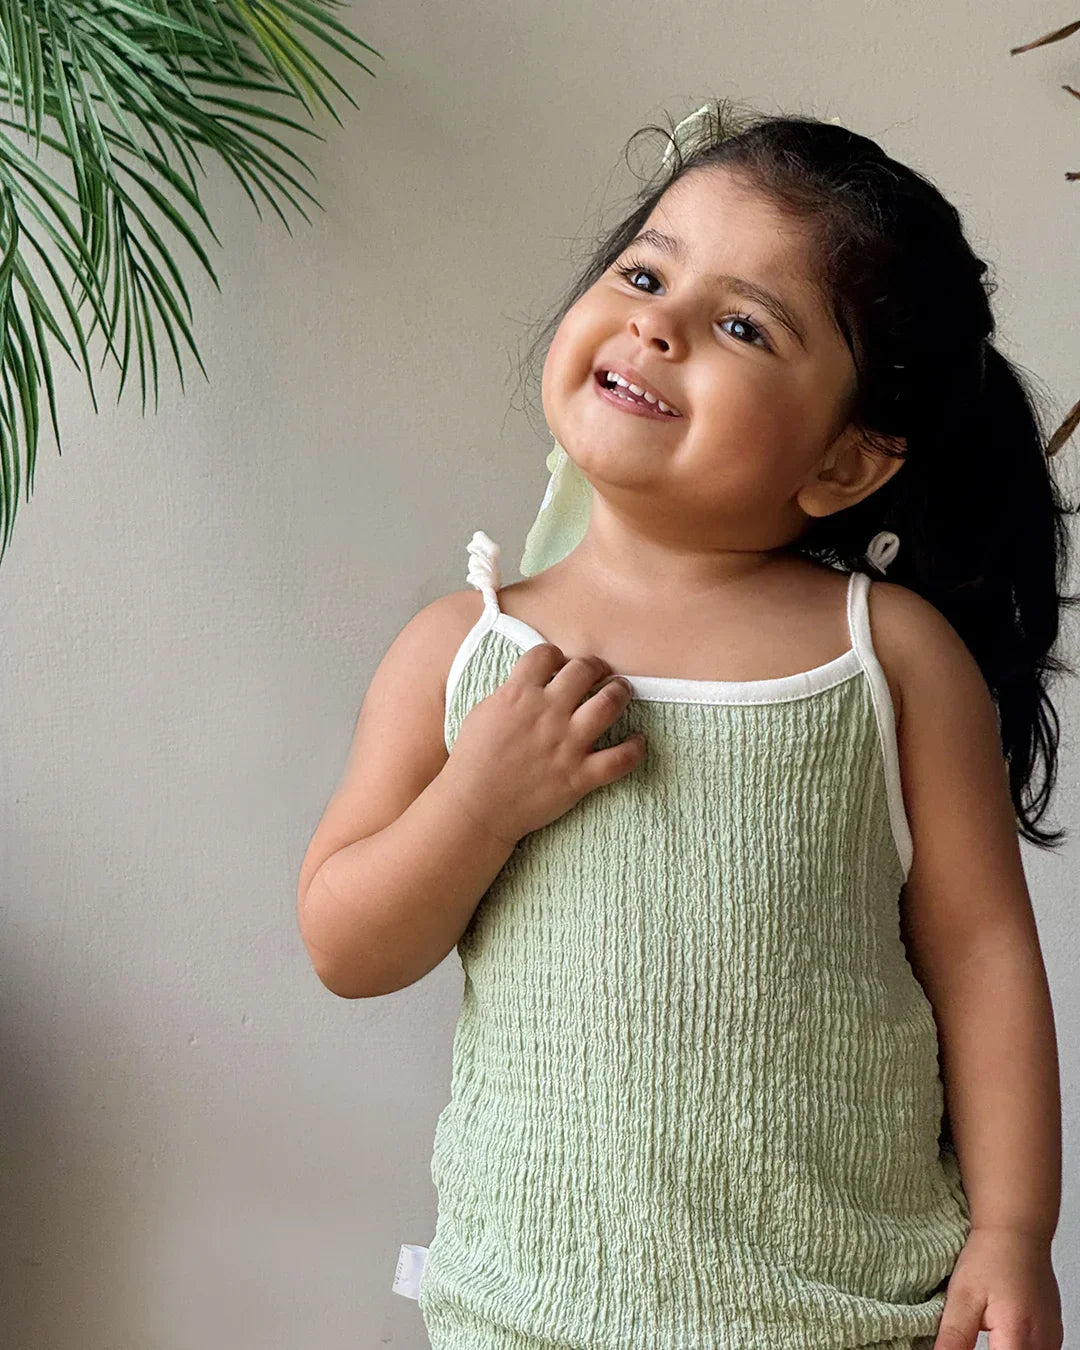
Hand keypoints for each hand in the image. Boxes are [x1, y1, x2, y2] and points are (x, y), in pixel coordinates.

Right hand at [444, 643, 644, 843]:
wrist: (475, 807)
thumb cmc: (472, 762)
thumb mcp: (482, 714)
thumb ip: (509, 694)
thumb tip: (530, 684)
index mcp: (518, 695)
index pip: (547, 654)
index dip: (556, 656)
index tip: (560, 665)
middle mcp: (547, 713)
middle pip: (584, 669)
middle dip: (595, 667)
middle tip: (599, 673)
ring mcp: (566, 744)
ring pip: (609, 703)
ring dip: (620, 692)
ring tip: (621, 691)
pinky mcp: (579, 775)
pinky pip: (620, 758)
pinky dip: (635, 748)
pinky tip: (638, 741)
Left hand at [931, 1225, 1062, 1349]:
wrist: (1016, 1231)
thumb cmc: (991, 1256)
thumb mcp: (962, 1295)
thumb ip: (954, 1337)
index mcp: (1017, 1335)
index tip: (967, 1344)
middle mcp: (1041, 1342)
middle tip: (974, 1334)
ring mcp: (1051, 1339)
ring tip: (988, 1335)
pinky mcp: (1053, 1334)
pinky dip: (1017, 1347)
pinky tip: (1002, 1337)